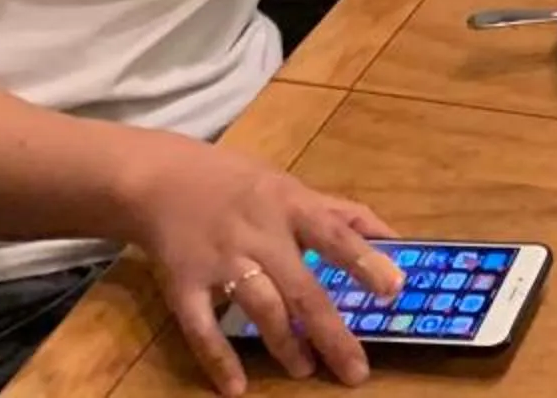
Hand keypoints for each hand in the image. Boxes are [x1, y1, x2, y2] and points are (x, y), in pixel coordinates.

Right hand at [118, 133, 397, 395]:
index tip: (393, 288)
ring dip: (284, 344)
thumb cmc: (241, 186)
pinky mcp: (182, 284)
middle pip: (301, 286)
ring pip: (259, 307)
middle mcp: (258, 233)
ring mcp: (220, 260)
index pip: (334, 233)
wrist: (161, 179)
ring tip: (305, 371)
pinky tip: (236, 387)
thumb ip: (340, 214)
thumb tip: (394, 238)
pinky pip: (202, 327)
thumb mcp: (292, 187)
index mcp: (290, 205)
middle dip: (330, 332)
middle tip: (355, 371)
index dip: (364, 260)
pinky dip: (218, 359)